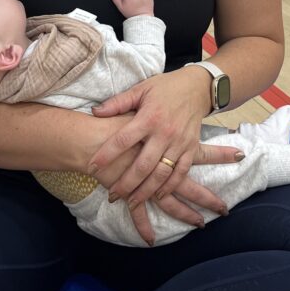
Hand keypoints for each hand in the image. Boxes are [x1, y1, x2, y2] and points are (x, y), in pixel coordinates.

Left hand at [89, 66, 242, 241]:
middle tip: (112, 195)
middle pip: (143, 165)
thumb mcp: (140, 89)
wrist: (197, 88)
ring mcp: (179, 143)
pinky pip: (180, 172)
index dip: (106, 154)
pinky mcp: (191, 149)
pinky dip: (169, 187)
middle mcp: (164, 133)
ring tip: (131, 202)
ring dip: (146, 191)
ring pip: (161, 174)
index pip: (123, 139)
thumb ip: (118, 103)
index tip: (92, 167)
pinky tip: (157, 196)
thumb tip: (95, 112)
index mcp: (149, 117)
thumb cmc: (165, 88)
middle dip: (126, 183)